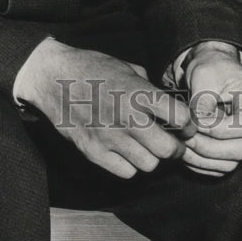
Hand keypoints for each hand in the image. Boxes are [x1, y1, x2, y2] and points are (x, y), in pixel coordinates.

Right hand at [17, 40, 192, 178]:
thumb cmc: (92, 68)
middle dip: (177, 148)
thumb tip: (168, 103)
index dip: (188, 123)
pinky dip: (131, 165)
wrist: (53, 78)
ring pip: (149, 164)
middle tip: (175, 143)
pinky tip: (128, 152)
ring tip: (148, 147)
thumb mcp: (127, 68)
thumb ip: (149, 87)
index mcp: (138, 93)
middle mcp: (127, 118)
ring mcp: (110, 138)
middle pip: (168, 149)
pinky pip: (126, 172)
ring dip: (153, 157)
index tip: (186, 124)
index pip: (180, 118)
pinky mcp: (94, 152)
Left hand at [181, 42, 241, 177]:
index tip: (195, 120)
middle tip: (185, 136)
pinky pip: (221, 166)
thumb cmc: (210, 68)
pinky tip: (185, 152)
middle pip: (240, 150)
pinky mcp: (232, 146)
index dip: (217, 129)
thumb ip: (202, 102)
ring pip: (230, 163)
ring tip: (182, 145)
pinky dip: (202, 164)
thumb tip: (197, 126)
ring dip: (202, 159)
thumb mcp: (204, 76)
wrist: (211, 69)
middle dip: (208, 147)